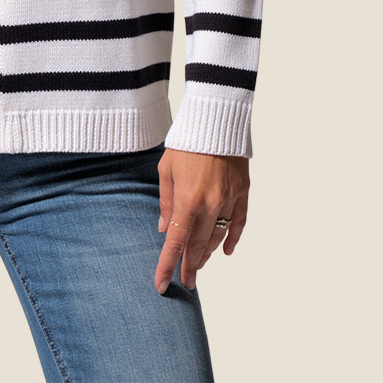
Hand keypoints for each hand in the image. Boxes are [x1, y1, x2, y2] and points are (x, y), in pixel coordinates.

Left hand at [154, 147, 248, 294]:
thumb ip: (166, 202)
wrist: (216, 119)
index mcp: (187, 200)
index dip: (168, 266)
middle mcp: (209, 204)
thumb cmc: (186, 142)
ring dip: (207, 254)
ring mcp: (229, 200)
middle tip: (185, 282)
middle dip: (190, 267)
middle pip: (198, 246)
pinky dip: (232, 239)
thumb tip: (166, 230)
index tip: (162, 285)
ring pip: (218, 237)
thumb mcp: (167, 170)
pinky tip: (225, 251)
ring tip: (199, 265)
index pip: (176, 243)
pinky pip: (239, 223)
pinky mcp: (243, 193)